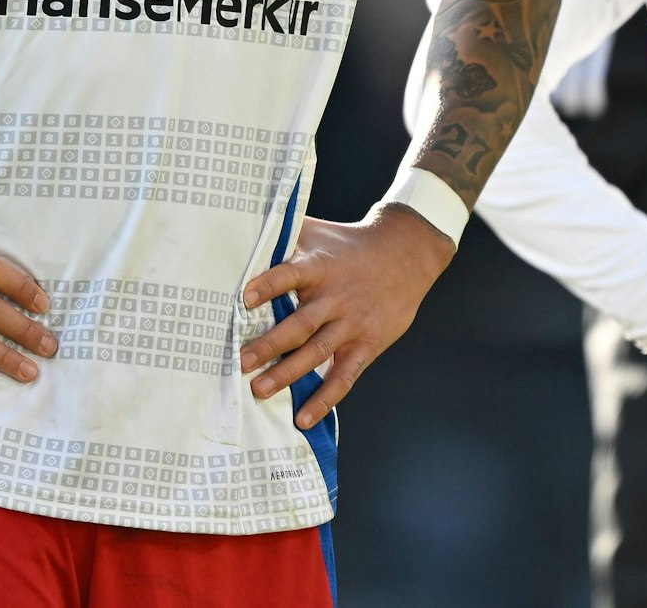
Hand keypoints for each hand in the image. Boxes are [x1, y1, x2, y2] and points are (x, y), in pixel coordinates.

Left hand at [240, 203, 453, 428]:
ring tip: (259, 390)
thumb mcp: (318, 231)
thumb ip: (283, 233)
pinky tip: (303, 419)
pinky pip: (344, 376)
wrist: (406, 253)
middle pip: (300, 323)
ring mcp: (352, 323)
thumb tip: (239, 228)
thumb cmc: (348, 243)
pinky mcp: (367, 344)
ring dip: (288, 373)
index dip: (269, 285)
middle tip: (241, 361)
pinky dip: (325, 399)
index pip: (290, 274)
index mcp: (319, 267)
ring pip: (318, 352)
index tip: (244, 298)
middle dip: (270, 344)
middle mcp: (335, 297)